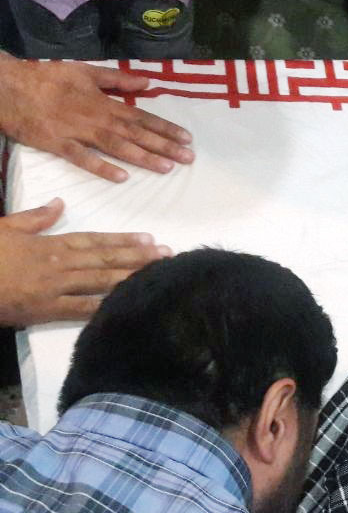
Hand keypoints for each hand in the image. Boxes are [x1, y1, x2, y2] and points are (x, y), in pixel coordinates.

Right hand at [0, 59, 193, 181]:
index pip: (141, 117)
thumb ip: (118, 79)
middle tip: (189, 157)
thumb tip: (148, 82)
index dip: (165, 127)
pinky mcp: (59, 145)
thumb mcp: (85, 71)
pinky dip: (102, 167)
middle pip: (135, 134)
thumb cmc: (49, 78)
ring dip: (143, 157)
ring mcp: (78, 132)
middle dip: (164, 145)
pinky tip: (122, 177)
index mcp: (104, 102)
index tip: (187, 138)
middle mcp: (96, 118)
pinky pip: (82, 158)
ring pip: (116, 146)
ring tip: (167, 168)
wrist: (10, 87)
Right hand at [0, 198, 170, 326]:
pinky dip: (105, 306)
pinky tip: (127, 304)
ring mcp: (53, 287)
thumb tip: (58, 203)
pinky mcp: (45, 309)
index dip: (122, 240)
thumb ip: (34, 218)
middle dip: (138, 257)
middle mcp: (57, 264)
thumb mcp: (4, 227)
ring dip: (130, 277)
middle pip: (105, 259)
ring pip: (100, 281)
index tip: (148, 238)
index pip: (93, 240)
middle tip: (167, 255)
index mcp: (48, 245)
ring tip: (157, 274)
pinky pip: (81, 308)